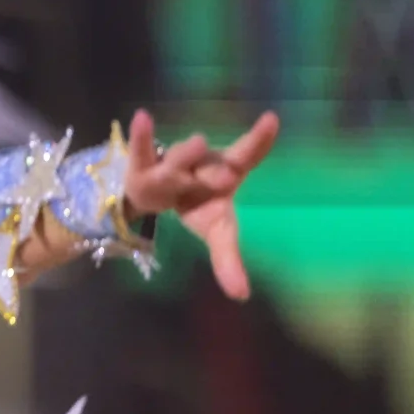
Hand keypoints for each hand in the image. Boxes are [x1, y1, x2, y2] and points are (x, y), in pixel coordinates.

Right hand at [123, 109, 278, 300]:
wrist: (157, 193)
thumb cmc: (197, 206)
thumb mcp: (215, 231)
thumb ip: (228, 260)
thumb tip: (242, 296)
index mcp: (225, 175)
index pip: (246, 155)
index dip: (259, 140)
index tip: (271, 119)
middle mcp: (203, 163)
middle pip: (210, 162)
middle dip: (218, 164)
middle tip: (227, 166)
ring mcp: (173, 162)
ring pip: (180, 159)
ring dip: (187, 154)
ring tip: (198, 144)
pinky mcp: (143, 164)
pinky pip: (142, 150)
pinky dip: (142, 136)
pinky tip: (142, 117)